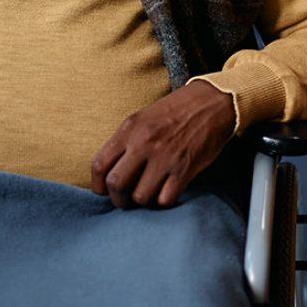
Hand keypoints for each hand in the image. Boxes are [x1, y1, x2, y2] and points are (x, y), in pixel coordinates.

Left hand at [90, 82, 234, 208]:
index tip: (103, 191)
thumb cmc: (173, 112)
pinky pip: (165, 200)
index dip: (97, 185)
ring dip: (142, 201)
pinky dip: (163, 202)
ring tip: (147, 194)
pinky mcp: (184, 169)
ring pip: (140, 197)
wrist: (209, 104)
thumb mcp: (142, 118)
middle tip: (124, 200)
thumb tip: (109, 173)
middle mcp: (144, 143)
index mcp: (129, 129)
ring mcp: (164, 157)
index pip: (99, 164)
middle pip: (116, 184)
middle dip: (117, 199)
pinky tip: (165, 193)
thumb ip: (125, 142)